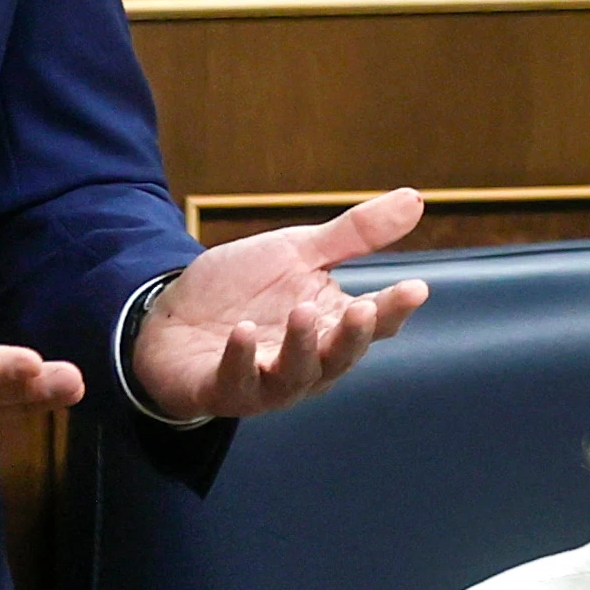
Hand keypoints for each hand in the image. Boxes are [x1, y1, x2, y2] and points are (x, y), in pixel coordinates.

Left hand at [131, 189, 431, 421]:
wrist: (173, 315)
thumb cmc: (244, 290)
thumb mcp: (298, 252)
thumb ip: (355, 234)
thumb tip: (416, 200)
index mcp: (331, 326)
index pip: (375, 323)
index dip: (395, 309)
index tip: (415, 288)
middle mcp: (308, 362)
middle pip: (340, 357)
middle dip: (353, 336)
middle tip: (363, 309)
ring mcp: (265, 382)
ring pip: (295, 376)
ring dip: (302, 347)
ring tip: (303, 312)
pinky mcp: (222, 389)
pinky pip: (236, 381)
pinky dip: (242, 359)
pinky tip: (244, 332)